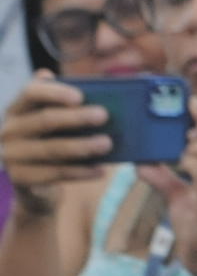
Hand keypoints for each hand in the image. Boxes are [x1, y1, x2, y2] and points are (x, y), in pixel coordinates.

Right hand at [0, 74, 110, 208]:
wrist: (35, 182)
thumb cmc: (53, 142)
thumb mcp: (58, 125)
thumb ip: (70, 109)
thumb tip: (100, 97)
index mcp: (19, 108)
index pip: (31, 93)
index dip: (54, 93)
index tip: (80, 97)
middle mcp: (10, 129)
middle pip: (44, 120)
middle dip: (76, 117)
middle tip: (104, 116)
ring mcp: (11, 155)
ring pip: (51, 149)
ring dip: (82, 146)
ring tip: (107, 144)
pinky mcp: (20, 178)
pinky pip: (54, 174)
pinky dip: (80, 172)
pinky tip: (101, 170)